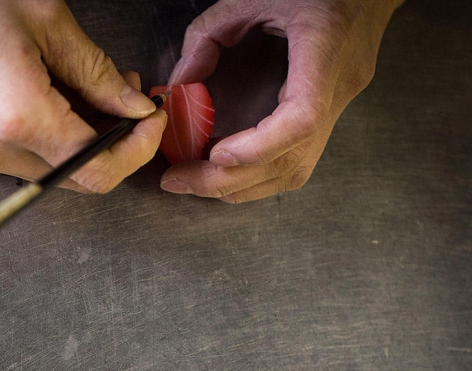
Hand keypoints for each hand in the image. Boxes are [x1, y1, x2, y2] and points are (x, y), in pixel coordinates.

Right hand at [0, 0, 166, 192]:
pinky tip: (63, 98)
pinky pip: (33, 159)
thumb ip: (98, 72)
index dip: (139, 147)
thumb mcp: (46, 21)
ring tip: (96, 89)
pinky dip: (61, 139)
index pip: (99, 165)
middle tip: (132, 100)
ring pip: (59, 172)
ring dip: (90, 141)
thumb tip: (135, 108)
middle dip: (119, 145)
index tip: (153, 116)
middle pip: (83, 179)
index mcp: (21, 115)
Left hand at [161, 0, 402, 201]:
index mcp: (324, 48)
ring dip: (243, 185)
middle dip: (228, 179)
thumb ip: (208, 35)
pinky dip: (260, 173)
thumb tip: (179, 84)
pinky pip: (299, 158)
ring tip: (196, 181)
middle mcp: (338, 84)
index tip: (217, 155)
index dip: (257, 147)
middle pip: (291, 157)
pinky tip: (227, 170)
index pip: (302, 117)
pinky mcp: (332, 111)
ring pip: (297, 169)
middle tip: (180, 180)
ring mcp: (340, 102)